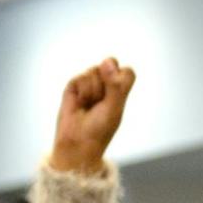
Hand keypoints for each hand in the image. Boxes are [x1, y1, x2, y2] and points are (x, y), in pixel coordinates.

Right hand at [48, 58, 134, 175]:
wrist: (77, 141)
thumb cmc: (100, 129)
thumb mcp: (113, 108)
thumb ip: (114, 85)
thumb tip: (107, 61)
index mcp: (120, 91)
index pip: (127, 71)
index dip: (121, 77)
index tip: (116, 94)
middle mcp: (105, 84)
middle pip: (109, 64)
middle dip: (105, 82)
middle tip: (101, 102)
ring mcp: (89, 84)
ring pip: (93, 71)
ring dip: (92, 90)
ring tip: (89, 105)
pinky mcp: (74, 85)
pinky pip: (80, 77)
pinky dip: (81, 91)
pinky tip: (79, 103)